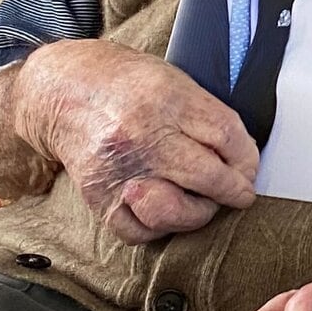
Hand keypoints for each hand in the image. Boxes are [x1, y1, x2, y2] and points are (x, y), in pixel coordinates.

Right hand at [12, 39, 257, 244]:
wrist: (62, 89)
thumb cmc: (124, 83)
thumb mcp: (173, 79)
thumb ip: (208, 114)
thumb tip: (242, 155)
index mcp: (166, 98)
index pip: (226, 136)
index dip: (248, 159)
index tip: (249, 170)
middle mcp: (141, 135)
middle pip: (207, 177)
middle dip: (233, 190)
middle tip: (237, 192)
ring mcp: (118, 169)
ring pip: (175, 213)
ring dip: (198, 214)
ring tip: (201, 201)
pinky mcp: (99, 195)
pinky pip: (139, 230)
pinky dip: (158, 227)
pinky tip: (165, 209)